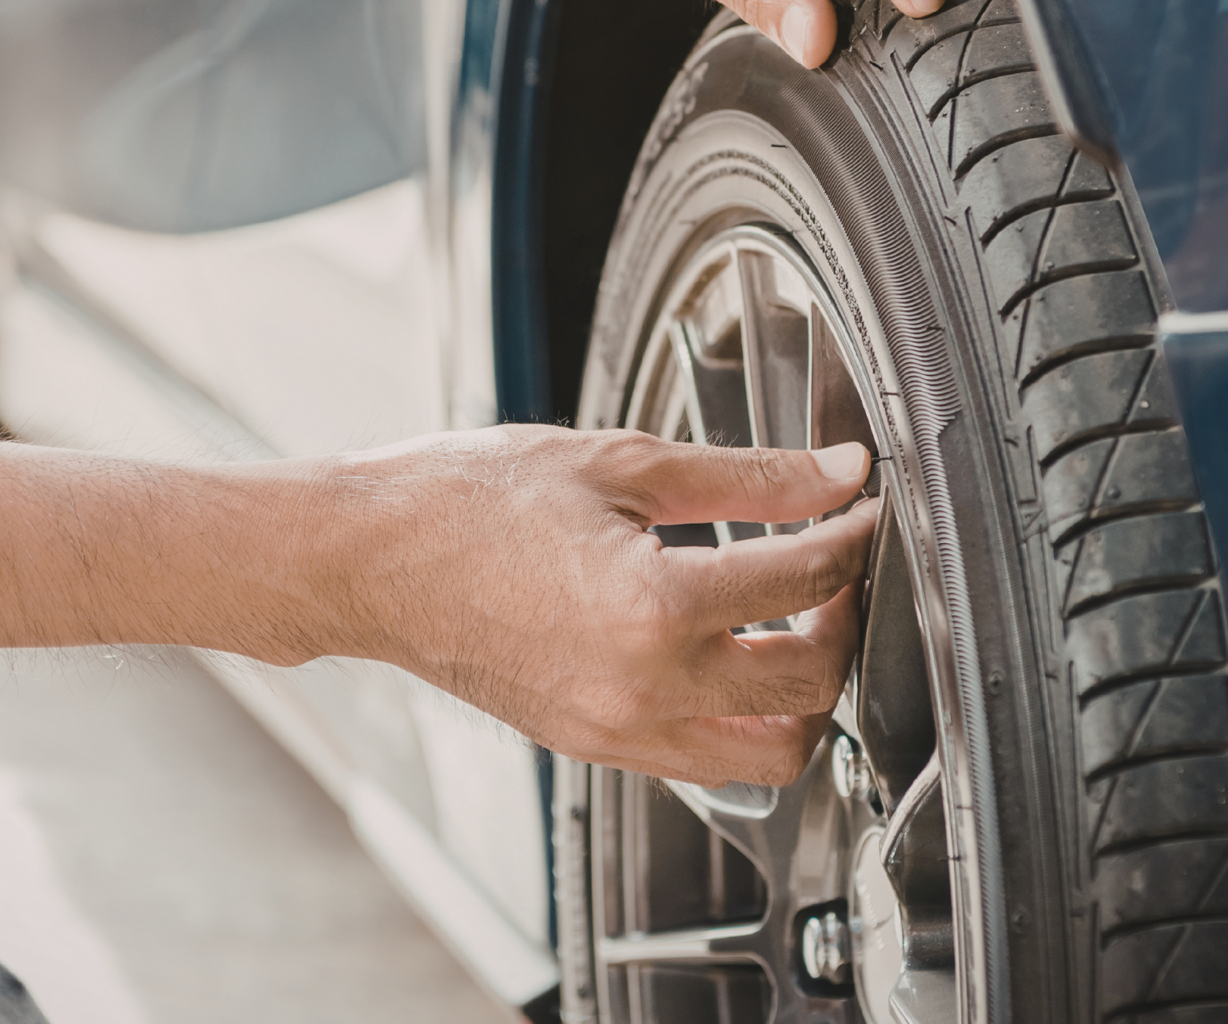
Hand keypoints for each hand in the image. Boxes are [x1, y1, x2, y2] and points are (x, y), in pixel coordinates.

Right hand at [327, 426, 879, 785]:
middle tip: (836, 569)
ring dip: (806, 696)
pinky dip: (742, 721)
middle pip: (811, 684)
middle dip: (845, 622)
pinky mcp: (596, 748)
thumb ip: (747, 476)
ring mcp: (619, 730)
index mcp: (653, 605)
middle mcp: (644, 687)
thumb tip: (836, 473)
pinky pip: (706, 763)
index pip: (807, 580)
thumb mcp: (619, 462)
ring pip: (772, 756)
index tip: (861, 507)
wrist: (366, 560)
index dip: (853, 534)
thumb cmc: (464, 501)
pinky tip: (731, 658)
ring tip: (795, 627)